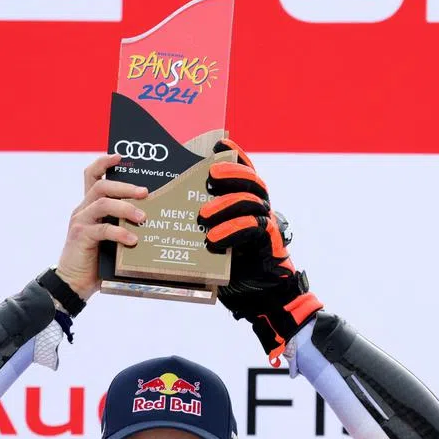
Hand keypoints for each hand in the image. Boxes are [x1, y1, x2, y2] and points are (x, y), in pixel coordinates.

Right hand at [55, 154, 147, 299]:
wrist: (73, 284)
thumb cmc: (96, 262)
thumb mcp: (111, 239)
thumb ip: (122, 226)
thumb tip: (152, 220)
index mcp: (89, 207)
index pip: (92, 175)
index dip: (104, 163)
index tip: (121, 157)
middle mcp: (83, 210)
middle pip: (101, 185)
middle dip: (125, 186)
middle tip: (146, 193)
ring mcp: (81, 222)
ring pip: (102, 203)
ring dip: (126, 208)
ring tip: (143, 217)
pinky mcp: (81, 237)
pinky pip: (102, 229)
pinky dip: (120, 233)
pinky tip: (133, 240)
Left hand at [197, 140, 321, 360]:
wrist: (260, 295)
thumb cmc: (232, 266)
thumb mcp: (214, 237)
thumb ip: (203, 220)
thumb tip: (170, 204)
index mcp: (247, 202)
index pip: (244, 171)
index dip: (234, 155)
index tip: (217, 143)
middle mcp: (260, 208)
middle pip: (251, 181)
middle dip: (232, 173)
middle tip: (210, 174)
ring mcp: (266, 224)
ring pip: (251, 202)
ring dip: (226, 205)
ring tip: (203, 215)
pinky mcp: (268, 242)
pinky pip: (253, 229)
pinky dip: (232, 231)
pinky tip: (214, 238)